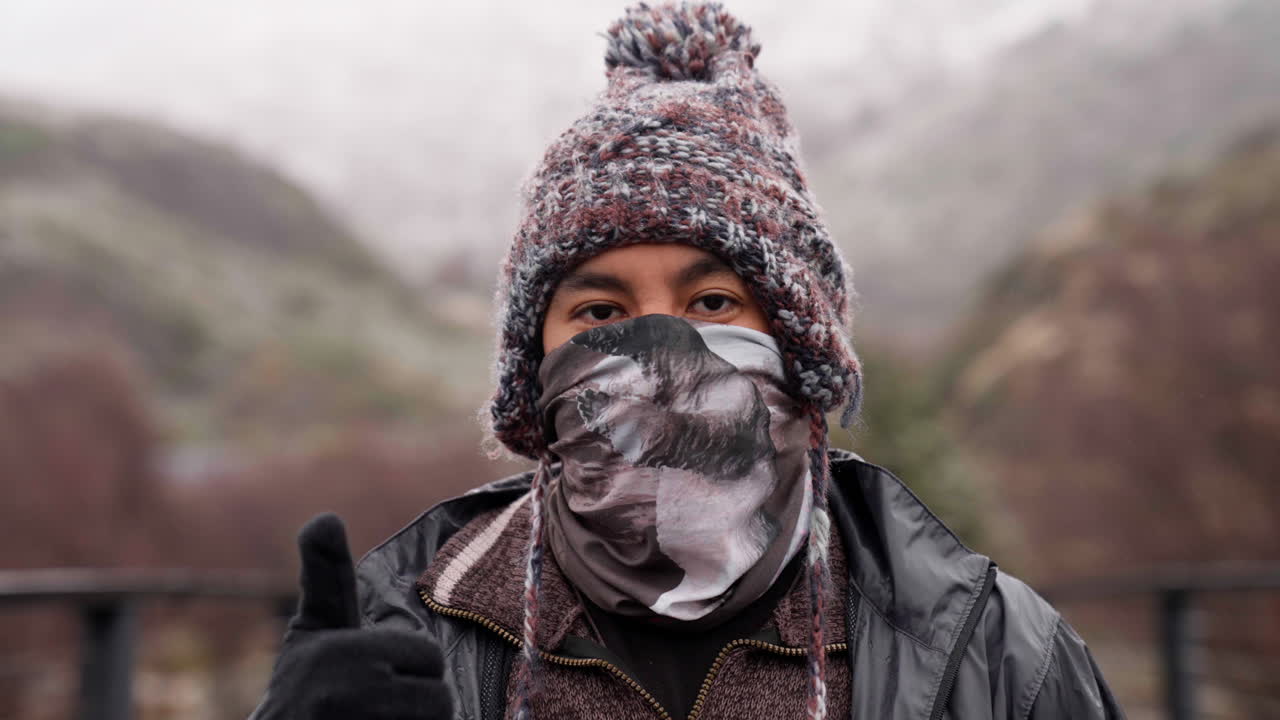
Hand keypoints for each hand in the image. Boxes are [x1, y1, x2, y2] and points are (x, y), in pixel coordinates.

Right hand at [252, 514, 452, 719]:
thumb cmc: (303, 685)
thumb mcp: (312, 629)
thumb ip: (326, 575)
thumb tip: (325, 517)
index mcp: (339, 651)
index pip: (429, 656)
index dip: (413, 668)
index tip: (377, 677)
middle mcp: (346, 693)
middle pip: (439, 698)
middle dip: (419, 705)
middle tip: (381, 708)